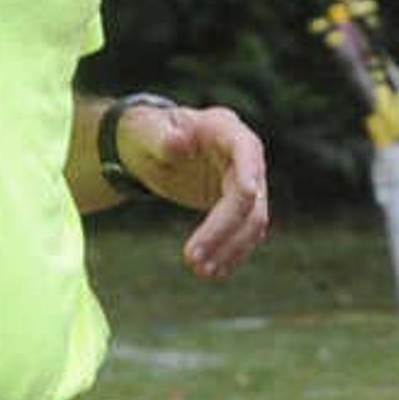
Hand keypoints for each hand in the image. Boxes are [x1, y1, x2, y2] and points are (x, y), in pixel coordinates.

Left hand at [112, 97, 270, 278]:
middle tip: (192, 259)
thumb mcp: (146, 134)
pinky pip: (244, 232)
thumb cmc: (146, 134)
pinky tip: (214, 272)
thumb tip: (179, 142)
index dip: (250, 171)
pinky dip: (231, 252)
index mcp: (223, 127)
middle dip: (223, 229)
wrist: (149, 148)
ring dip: (230, 248)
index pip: (246, 149)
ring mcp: (246, 180)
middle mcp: (244, 154)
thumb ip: (162, 139)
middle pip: (248, 197)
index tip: (246, 195)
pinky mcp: (239, 204)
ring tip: (202, 272)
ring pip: (252, 221)